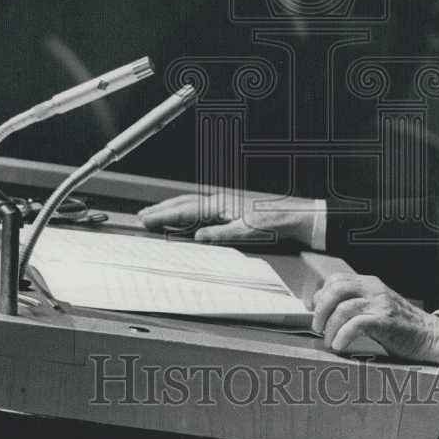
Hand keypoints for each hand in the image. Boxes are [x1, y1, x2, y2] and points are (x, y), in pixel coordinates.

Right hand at [138, 192, 317, 245]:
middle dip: (161, 209)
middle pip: (184, 203)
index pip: (185, 210)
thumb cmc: (275, 222)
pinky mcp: (231, 207)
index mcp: (221, 204)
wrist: (295, 216)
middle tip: (142, 216)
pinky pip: (201, 207)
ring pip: (191, 203)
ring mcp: (225, 203)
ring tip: (156, 214)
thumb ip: (222, 233)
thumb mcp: (248, 231)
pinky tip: (185, 217)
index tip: (146, 220)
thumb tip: (199, 237)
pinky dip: (186, 211)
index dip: (164, 216)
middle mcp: (220, 201)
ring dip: (172, 208)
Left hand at [311, 273, 438, 362]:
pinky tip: (339, 346)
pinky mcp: (386, 321)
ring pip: (343, 309)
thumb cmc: (401, 325)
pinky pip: (357, 325)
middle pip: (336, 290)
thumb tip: (326, 311)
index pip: (336, 280)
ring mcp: (380, 304)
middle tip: (317, 328)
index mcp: (370, 283)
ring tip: (329, 341)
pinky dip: (343, 336)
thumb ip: (356, 304)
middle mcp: (374, 289)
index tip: (314, 312)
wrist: (430, 336)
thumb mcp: (377, 306)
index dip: (320, 295)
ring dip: (330, 327)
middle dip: (321, 309)